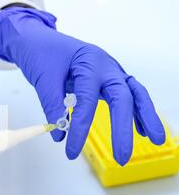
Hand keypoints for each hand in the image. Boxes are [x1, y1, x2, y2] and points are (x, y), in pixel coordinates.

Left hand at [0, 7, 164, 165]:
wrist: (37, 38)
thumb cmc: (41, 52)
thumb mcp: (43, 78)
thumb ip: (53, 106)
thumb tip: (60, 135)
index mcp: (89, 62)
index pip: (87, 101)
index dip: (80, 128)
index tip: (71, 150)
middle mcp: (105, 66)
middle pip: (122, 97)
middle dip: (124, 128)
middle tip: (122, 157)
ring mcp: (110, 71)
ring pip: (134, 94)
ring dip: (145, 117)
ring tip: (156, 140)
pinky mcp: (107, 79)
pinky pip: (127, 95)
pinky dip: (136, 112)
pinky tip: (141, 130)